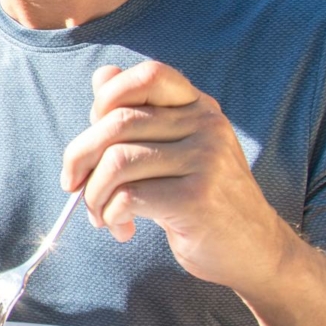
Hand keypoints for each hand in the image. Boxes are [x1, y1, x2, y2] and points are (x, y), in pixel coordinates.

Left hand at [61, 62, 289, 289]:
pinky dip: (110, 215)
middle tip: (74, 185)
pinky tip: (121, 227)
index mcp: (198, 107)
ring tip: (100, 214)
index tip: (92, 131)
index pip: (148, 76)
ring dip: (93, 194)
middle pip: (116, 122)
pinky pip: (127, 196)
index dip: (108, 97)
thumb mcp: (171, 149)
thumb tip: (102, 74)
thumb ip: (136, 114)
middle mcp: (206, 126)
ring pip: (116, 162)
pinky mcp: (197, 198)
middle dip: (78, 157)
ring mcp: (206, 160)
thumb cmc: (198, 197)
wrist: (252, 250)